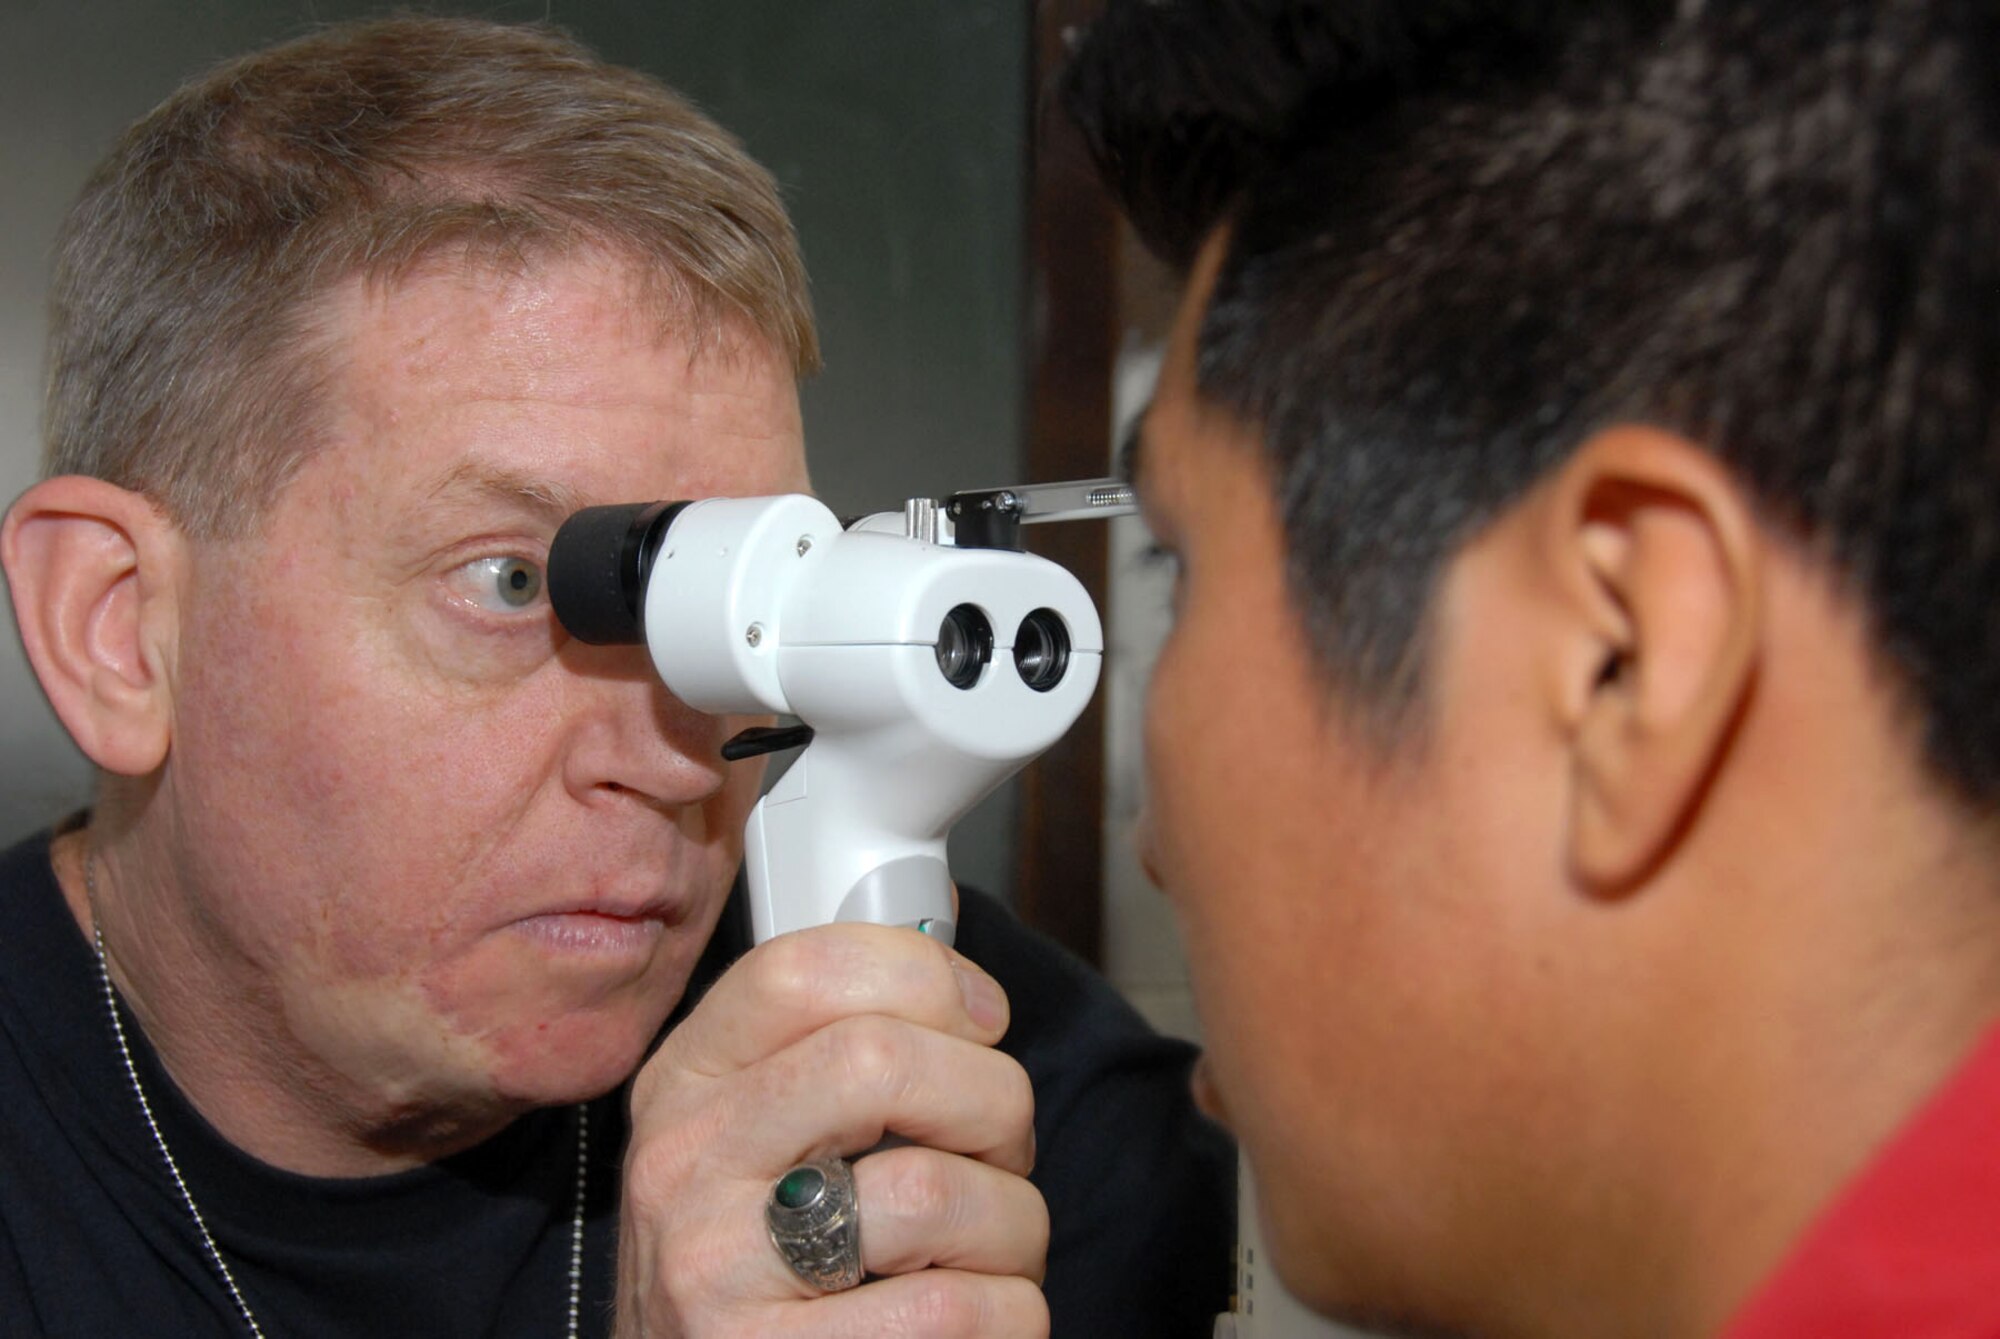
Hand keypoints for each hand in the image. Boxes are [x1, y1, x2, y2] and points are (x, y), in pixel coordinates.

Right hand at [614, 922, 1049, 1336]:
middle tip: (1001, 1150)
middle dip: (993, 1102)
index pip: (804, 970)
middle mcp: (684, 1164)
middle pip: (883, 1060)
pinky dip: (1009, 1314)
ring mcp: (715, 1271)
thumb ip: (829, 1054)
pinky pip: (957, 1311)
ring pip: (936, 1190)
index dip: (928, 976)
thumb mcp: (751, 1140)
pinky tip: (973, 1322)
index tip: (981, 1022)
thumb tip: (957, 977)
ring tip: (989, 1252)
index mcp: (685, 1083)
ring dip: (1013, 1224)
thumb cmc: (758, 1270)